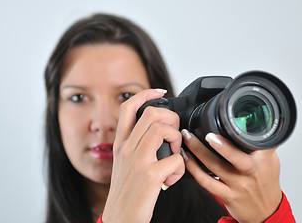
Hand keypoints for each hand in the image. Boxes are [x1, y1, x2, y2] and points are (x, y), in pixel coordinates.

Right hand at [102, 89, 185, 222]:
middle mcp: (126, 148)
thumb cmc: (127, 191)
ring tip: (175, 154)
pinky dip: (181, 167)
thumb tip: (160, 131)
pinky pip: (176, 159)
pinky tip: (174, 176)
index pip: (128, 107)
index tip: (160, 91)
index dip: (145, 93)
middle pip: (151, 113)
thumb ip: (137, 145)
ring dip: (177, 140)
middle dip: (171, 119)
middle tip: (175, 134)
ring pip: (163, 130)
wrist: (120, 218)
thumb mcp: (125, 163)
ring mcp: (137, 161)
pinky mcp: (150, 176)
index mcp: (120, 143)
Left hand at [182, 130, 281, 222]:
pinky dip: (194, 169)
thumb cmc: (266, 182)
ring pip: (215, 167)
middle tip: (206, 133)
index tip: (226, 124)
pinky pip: (206, 182)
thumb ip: (258, 142)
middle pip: (235, 157)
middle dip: (220, 145)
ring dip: (198, 152)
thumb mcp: (270, 159)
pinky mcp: (226, 196)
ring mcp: (238, 185)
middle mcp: (250, 172)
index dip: (240, 134)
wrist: (266, 211)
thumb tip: (248, 121)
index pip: (253, 143)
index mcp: (262, 159)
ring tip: (187, 139)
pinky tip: (186, 158)